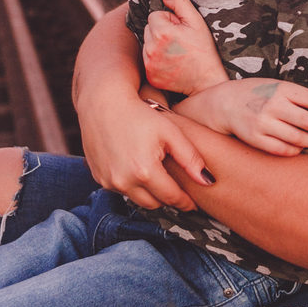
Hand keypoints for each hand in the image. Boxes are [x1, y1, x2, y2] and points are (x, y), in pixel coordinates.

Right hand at [79, 93, 212, 210]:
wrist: (103, 103)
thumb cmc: (140, 113)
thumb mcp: (170, 132)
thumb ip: (190, 158)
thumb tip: (209, 181)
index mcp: (145, 171)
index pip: (171, 198)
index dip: (185, 202)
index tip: (193, 203)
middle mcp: (124, 181)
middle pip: (154, 204)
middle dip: (167, 199)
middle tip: (177, 190)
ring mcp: (108, 182)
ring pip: (137, 200)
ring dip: (150, 194)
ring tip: (159, 179)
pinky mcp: (99, 178)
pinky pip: (121, 191)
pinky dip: (132, 186)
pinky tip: (138, 170)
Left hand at [143, 0, 228, 95]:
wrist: (207, 81)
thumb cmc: (204, 50)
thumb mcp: (197, 22)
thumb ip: (181, 4)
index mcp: (161, 33)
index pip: (154, 16)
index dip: (169, 20)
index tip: (180, 30)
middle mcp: (151, 49)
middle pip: (149, 29)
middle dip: (161, 31)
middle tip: (179, 41)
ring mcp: (149, 64)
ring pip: (147, 44)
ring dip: (157, 44)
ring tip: (176, 52)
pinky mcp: (150, 76)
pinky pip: (148, 59)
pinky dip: (157, 59)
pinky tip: (171, 63)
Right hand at [175, 78, 307, 155]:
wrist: (224, 103)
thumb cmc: (255, 93)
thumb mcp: (275, 85)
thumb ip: (296, 95)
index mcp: (280, 88)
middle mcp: (272, 105)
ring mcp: (263, 123)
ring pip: (298, 138)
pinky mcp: (255, 139)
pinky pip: (283, 150)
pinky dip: (296, 150)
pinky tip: (300, 147)